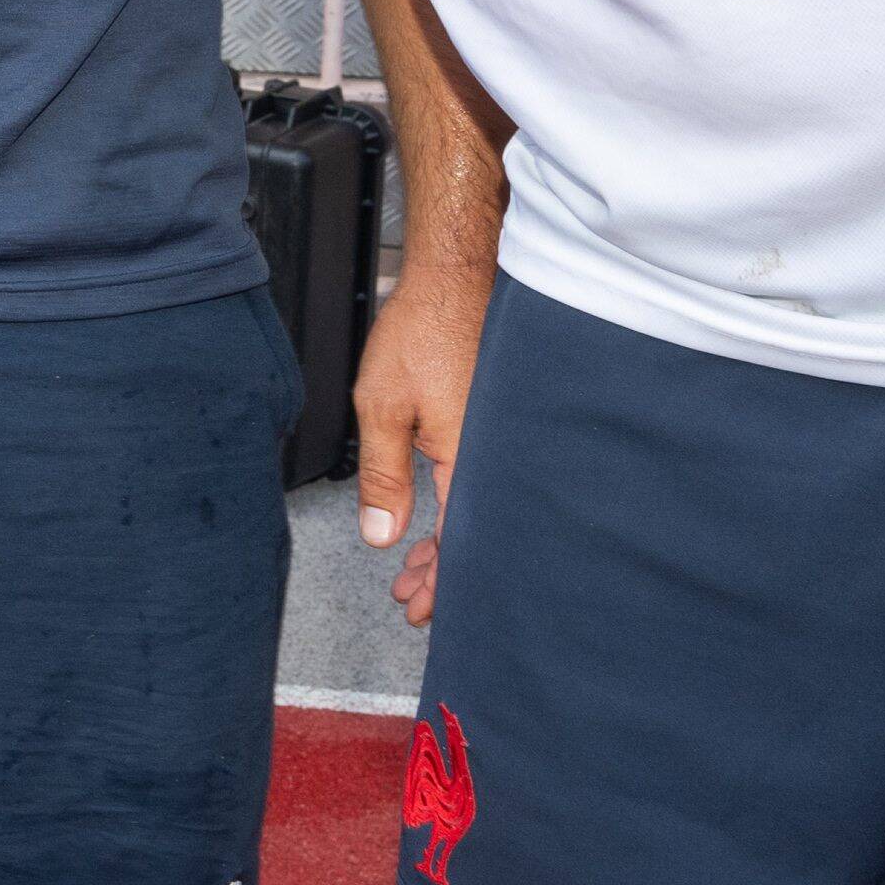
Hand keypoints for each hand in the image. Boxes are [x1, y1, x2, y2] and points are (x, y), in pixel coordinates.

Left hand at [352, 254, 485, 631]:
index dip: (441, 585)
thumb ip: (382, 476)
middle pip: (477, 538)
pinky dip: (462, 509)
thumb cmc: (425, 327)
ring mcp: (503, 441)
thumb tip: (382, 535)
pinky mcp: (501, 426)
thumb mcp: (381, 405)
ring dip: (448, 545)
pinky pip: (486, 485)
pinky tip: (439, 517)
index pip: (463, 546)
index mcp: (473, 460)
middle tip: (410, 596)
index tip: (418, 608)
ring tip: (414, 564)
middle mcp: (498, 456)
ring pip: (482, 513)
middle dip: (441, 574)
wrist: (459, 276)